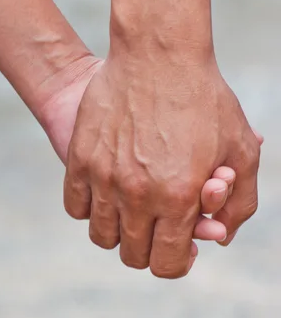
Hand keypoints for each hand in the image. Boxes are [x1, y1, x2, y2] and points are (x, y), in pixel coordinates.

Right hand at [62, 47, 260, 278]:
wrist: (158, 54)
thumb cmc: (205, 99)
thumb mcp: (242, 148)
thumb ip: (239, 202)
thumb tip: (219, 237)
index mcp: (179, 197)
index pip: (166, 264)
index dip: (176, 262)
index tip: (179, 247)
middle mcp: (138, 194)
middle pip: (133, 255)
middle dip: (150, 247)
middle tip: (158, 224)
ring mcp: (104, 177)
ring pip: (101, 235)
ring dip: (119, 231)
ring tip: (132, 208)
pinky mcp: (80, 159)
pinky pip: (75, 206)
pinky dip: (90, 207)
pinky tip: (107, 191)